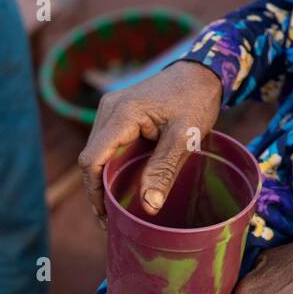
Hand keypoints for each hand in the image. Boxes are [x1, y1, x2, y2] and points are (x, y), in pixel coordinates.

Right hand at [78, 60, 222, 222]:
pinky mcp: (118, 113)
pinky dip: (111, 165)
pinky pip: (107, 144)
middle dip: (98, 190)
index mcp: (121, 114)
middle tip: (112, 220)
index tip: (106, 217)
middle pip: (91, 158)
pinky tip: (121, 184)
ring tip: (116, 207)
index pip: (92, 159)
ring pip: (97, 152)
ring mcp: (111, 109)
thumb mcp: (185, 136)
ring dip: (103, 179)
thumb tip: (149, 206)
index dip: (94, 192)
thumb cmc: (195, 99)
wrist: (201, 72)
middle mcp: (109, 109)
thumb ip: (164, 169)